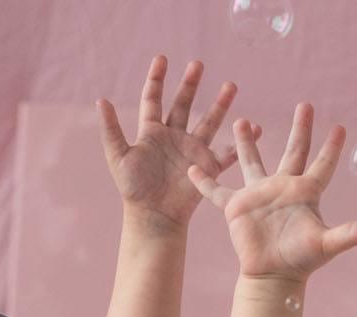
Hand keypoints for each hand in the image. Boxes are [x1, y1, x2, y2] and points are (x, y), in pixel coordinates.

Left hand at [97, 54, 255, 228]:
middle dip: (190, 84)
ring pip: (209, 121)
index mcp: (152, 132)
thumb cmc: (134, 191)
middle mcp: (173, 137)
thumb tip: (101, 101)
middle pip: (183, 104)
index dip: (156, 79)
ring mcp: (192, 150)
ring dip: (220, 104)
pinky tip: (255, 128)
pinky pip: (226, 152)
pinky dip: (241, 143)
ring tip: (231, 85)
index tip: (162, 59)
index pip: (153, 99)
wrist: (155, 217)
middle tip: (198, 64)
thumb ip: (111, 130)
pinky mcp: (206, 167)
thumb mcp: (119, 158)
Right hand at [186, 102, 356, 283]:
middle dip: (300, 128)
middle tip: (305, 104)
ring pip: (252, 161)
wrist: (272, 276)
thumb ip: (349, 234)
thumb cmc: (300, 261)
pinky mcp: (236, 208)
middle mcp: (283, 187)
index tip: (339, 126)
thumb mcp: (326, 245)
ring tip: (242, 120)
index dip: (331, 147)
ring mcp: (259, 195)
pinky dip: (205, 182)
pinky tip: (192, 170)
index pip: (323, 164)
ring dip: (247, 142)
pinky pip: (217, 191)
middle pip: (293, 151)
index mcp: (305, 192)